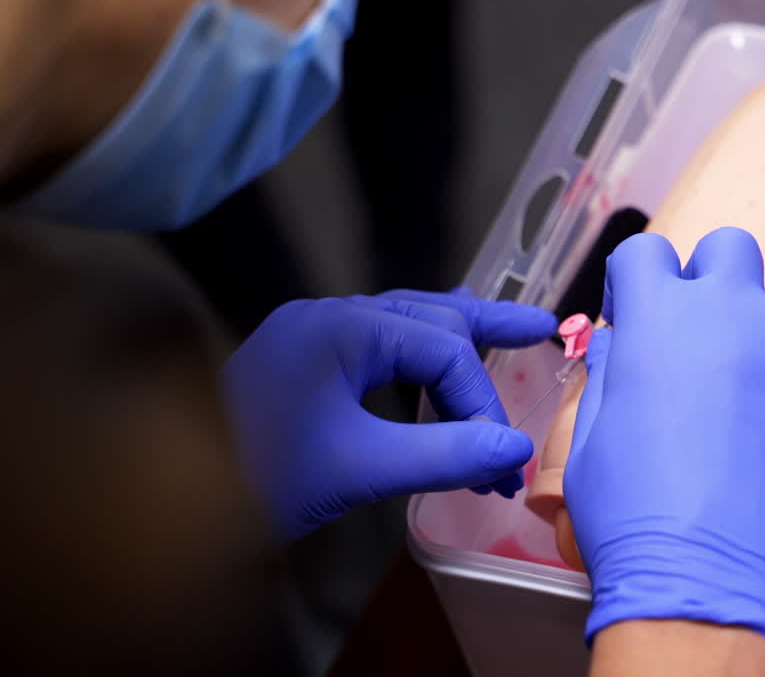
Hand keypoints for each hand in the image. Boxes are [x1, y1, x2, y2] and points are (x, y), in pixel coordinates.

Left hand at [221, 289, 556, 538]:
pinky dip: (418, 352)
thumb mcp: (359, 468)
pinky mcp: (306, 361)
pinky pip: (378, 340)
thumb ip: (444, 454)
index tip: (498, 460)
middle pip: (429, 313)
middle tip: (543, 331)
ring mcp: (314, 335)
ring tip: (507, 331)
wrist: (171, 500)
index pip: (442, 350)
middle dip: (486, 335)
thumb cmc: (259, 476)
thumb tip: (515, 449)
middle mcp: (329, 316)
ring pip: (405, 320)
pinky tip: (436, 360)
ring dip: (456, 335)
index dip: (481, 403)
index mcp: (341, 326)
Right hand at [564, 228, 764, 675]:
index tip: (642, 312)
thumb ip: (608, 378)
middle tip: (713, 332)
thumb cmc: (634, 520)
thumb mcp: (589, 439)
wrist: (703, 579)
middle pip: (732, 248)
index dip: (640, 281)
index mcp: (658, 317)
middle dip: (718, 281)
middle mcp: (731, 312)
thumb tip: (621, 352)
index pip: (647, 253)